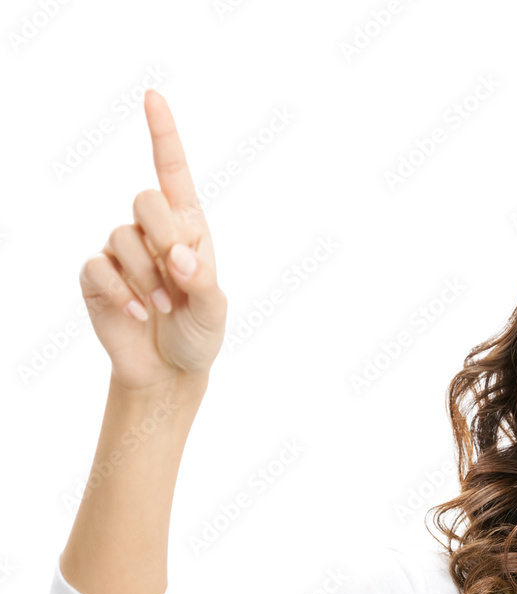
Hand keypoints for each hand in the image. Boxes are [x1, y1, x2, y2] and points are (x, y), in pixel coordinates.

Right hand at [78, 88, 227, 390]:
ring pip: (122, 237)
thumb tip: (179, 258)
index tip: (153, 96)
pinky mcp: (97, 275)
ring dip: (148, 278)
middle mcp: (152, 231)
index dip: (162, 133)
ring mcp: (120, 251)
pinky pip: (99, 267)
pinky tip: (139, 314)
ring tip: (164, 307)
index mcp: (187, 227)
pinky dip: (123, 293)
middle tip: (178, 280)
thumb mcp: (214, 310)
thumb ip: (203, 281)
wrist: (170, 369)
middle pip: (145, 200)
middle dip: (164, 239)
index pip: (172, 172)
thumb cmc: (198, 333)